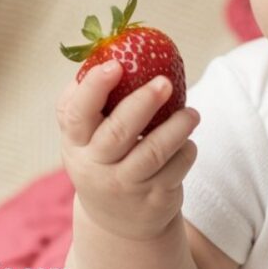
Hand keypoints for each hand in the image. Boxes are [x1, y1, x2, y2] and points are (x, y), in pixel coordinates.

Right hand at [56, 59, 200, 240]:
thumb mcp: (87, 135)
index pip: (76, 113)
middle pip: (119, 132)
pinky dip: (187, 150)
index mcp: (76, 142)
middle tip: (166, 81)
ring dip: (177, 127)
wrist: (118, 221)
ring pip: (154, 152)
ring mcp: (124, 186)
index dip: (94, 87)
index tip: (117, 64)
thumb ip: (93, 97)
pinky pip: (177, 168)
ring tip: (191, 114)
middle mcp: (95, 166)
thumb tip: (111, 48)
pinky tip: (186, 143)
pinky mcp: (153, 200)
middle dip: (143, 103)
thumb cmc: (104, 157)